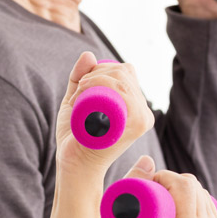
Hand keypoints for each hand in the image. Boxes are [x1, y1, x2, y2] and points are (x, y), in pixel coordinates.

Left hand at [55, 52, 154, 175]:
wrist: (73, 163)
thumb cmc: (75, 136)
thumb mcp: (75, 101)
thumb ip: (80, 78)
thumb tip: (89, 55)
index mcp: (134, 106)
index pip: (125, 71)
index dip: (101, 71)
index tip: (80, 88)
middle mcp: (143, 111)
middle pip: (124, 71)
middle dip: (95, 74)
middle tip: (77, 95)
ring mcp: (141, 117)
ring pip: (121, 77)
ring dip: (94, 81)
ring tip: (77, 100)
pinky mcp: (136, 123)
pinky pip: (122, 90)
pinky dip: (98, 85)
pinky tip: (83, 97)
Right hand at [100, 169, 216, 217]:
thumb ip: (130, 184)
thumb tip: (149, 159)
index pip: (185, 186)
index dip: (166, 176)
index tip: (150, 183)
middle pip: (196, 188)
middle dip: (174, 180)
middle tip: (154, 188)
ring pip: (203, 195)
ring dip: (186, 189)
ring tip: (164, 198)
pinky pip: (209, 207)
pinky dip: (197, 199)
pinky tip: (182, 203)